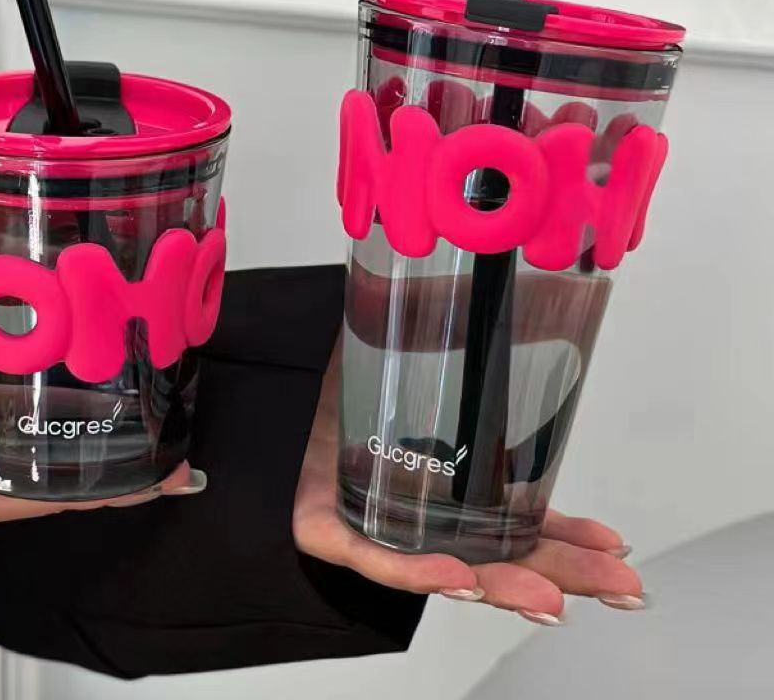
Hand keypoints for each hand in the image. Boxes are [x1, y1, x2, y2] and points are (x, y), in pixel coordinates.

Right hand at [0, 234, 198, 522]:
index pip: (2, 495)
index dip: (71, 493)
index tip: (138, 485)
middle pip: (26, 463)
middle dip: (90, 456)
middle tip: (163, 430)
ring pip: (10, 416)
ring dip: (63, 406)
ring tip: (131, 381)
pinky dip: (18, 362)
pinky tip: (58, 340)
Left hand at [293, 341, 642, 625]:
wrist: (281, 376)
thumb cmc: (355, 378)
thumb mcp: (431, 353)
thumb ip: (481, 337)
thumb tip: (543, 302)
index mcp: (452, 488)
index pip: (521, 523)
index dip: (570, 535)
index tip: (617, 544)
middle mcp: (422, 516)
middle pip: (499, 558)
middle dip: (562, 573)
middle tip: (618, 584)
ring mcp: (377, 527)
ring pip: (448, 570)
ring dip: (501, 585)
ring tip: (548, 596)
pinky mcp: (330, 529)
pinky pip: (376, 557)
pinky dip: (416, 569)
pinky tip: (456, 573)